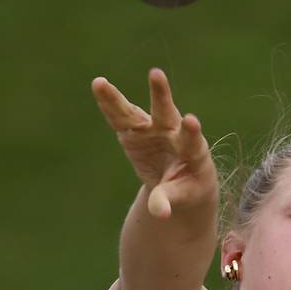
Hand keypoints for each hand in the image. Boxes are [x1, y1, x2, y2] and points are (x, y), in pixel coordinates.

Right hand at [91, 67, 217, 218]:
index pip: (192, 139)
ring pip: (135, 112)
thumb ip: (167, 201)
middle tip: (156, 74)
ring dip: (117, 99)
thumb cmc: (187, 187)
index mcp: (193, 150)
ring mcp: (151, 129)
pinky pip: (119, 117)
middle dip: (161, 94)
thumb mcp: (181, 197)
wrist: (180, 180)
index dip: (191, 131)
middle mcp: (172, 132)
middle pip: (166, 112)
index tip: (192, 121)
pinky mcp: (134, 131)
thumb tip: (158, 214)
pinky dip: (108, 105)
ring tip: (99, 83)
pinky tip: (97, 87)